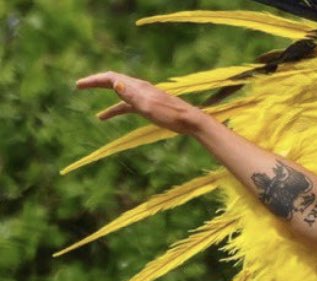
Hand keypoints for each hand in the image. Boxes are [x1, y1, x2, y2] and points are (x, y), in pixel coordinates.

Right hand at [75, 71, 206, 134]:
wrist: (190, 121)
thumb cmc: (170, 115)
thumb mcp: (148, 106)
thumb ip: (130, 95)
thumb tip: (114, 82)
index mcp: (137, 86)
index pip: (111, 78)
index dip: (94, 80)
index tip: (79, 85)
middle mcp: (139, 88)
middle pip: (113, 81)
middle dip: (96, 83)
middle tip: (79, 85)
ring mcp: (143, 97)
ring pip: (119, 93)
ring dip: (103, 96)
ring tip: (87, 100)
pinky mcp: (148, 106)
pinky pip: (126, 105)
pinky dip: (114, 109)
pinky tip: (105, 116)